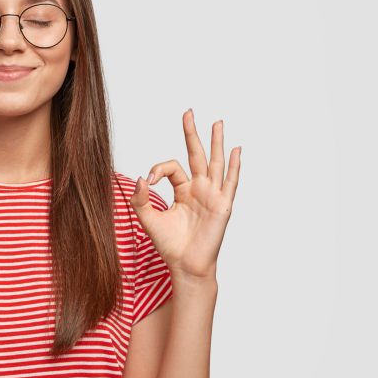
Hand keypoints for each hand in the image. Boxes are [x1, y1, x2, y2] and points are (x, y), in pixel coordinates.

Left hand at [130, 108, 241, 278]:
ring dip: (216, 142)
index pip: (172, 167)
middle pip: (196, 155)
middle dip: (192, 133)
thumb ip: (140, 198)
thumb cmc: (169, 245)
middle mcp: (199, 189)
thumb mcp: (148, 218)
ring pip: (215, 162)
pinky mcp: (222, 205)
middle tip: (188, 112)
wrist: (185, 265)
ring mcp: (213, 195)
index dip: (158, 168)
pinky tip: (236, 150)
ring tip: (218, 122)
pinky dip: (234, 166)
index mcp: (183, 191)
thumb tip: (141, 177)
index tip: (148, 179)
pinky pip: (230, 182)